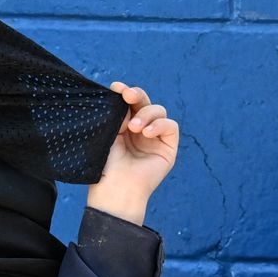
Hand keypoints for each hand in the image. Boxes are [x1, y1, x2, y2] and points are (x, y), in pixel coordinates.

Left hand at [85, 82, 177, 224]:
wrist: (116, 188)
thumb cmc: (106, 164)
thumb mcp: (108, 132)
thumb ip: (117, 113)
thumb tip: (125, 99)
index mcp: (122, 126)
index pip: (128, 102)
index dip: (124, 91)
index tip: (116, 87)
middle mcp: (139, 130)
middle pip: (144, 101)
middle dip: (136, 95)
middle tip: (127, 95)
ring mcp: (154, 138)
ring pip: (158, 110)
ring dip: (146, 114)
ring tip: (134, 127)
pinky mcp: (168, 148)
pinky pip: (171, 126)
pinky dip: (160, 124)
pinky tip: (147, 133)